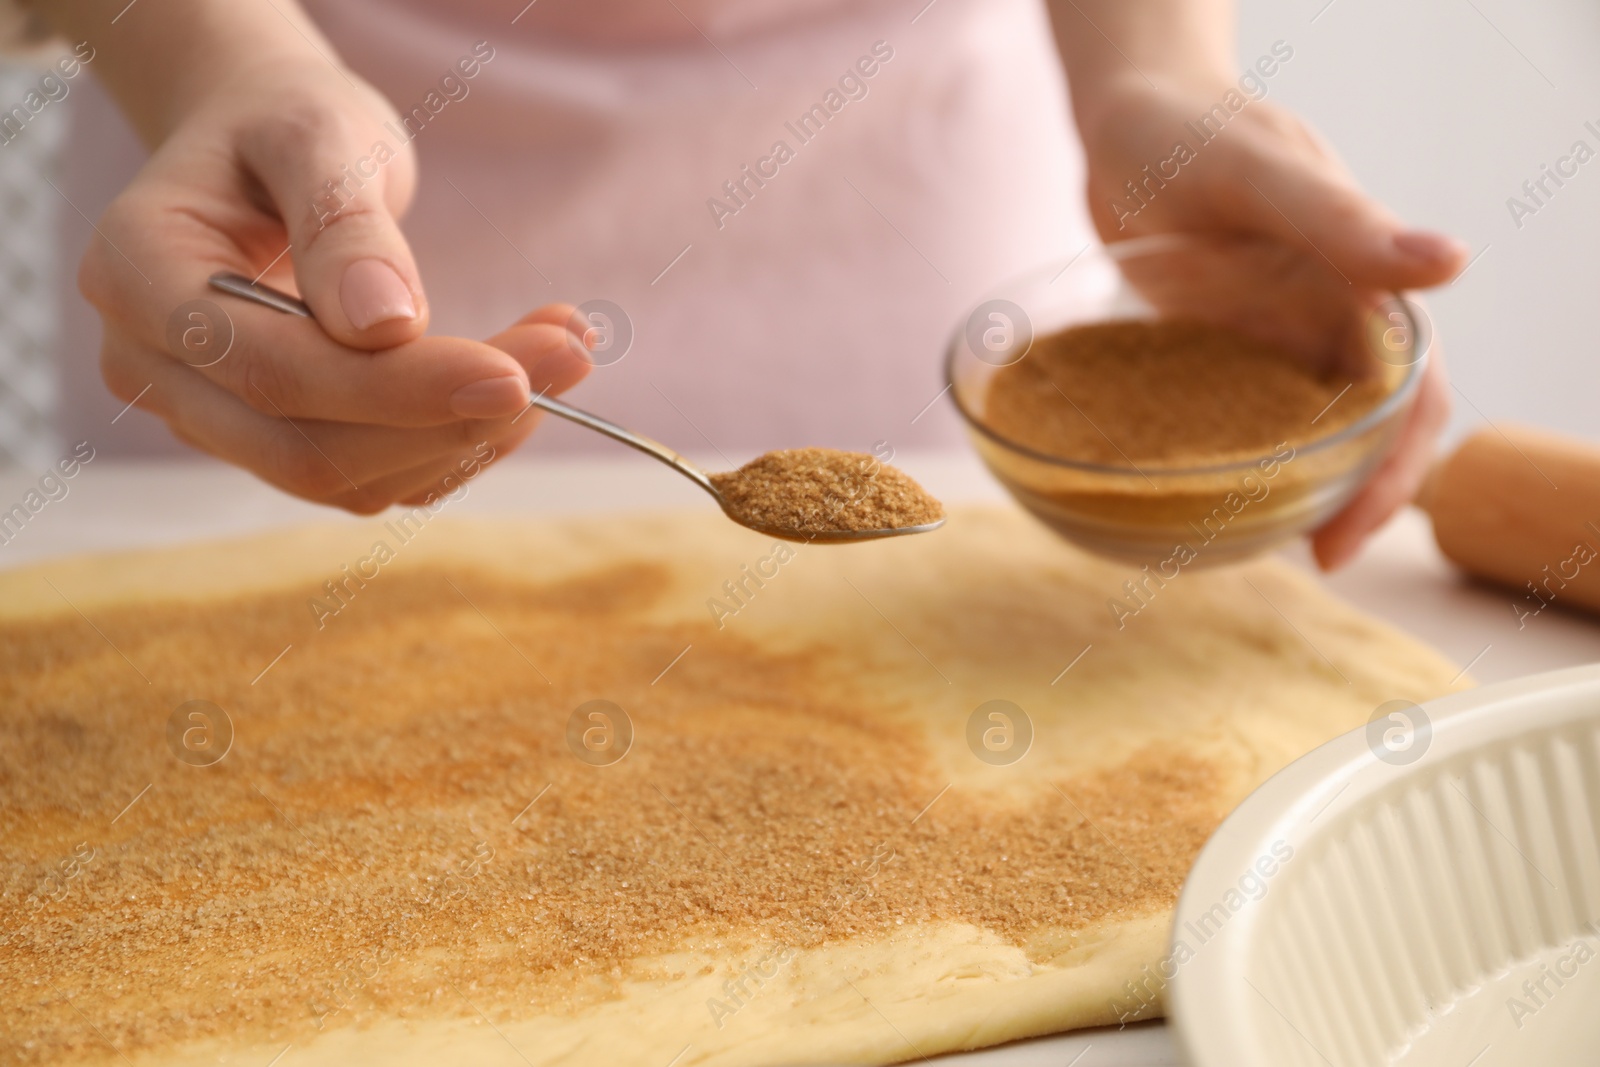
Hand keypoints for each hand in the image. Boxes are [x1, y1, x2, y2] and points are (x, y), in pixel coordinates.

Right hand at [80, 57, 588, 511]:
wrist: (273, 152)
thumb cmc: (290, 126)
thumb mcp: (320, 133)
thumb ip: (343, 222)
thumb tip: (385, 325)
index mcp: (138, 277)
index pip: (271, 370)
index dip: (397, 389)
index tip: (514, 373)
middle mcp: (157, 367)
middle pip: (309, 448)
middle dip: (451, 419)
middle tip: (570, 355)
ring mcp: (214, 419)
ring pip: (350, 479)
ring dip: (472, 436)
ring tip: (564, 350)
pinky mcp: (278, 443)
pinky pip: (378, 478)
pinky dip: (461, 442)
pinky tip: (524, 381)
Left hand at [1075, 78, 1465, 568]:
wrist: (1126, 121)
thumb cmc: (1195, 131)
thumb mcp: (1264, 174)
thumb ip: (1342, 221)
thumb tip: (1450, 264)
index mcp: (1363, 285)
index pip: (1410, 398)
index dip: (1394, 474)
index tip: (1346, 536)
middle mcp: (1330, 317)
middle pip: (1369, 427)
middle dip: (1356, 498)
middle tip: (1316, 556)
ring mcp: (1276, 334)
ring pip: (1309, 428)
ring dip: (1299, 485)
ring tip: (1263, 541)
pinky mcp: (1224, 343)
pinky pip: (1242, 411)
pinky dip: (1237, 456)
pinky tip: (1202, 492)